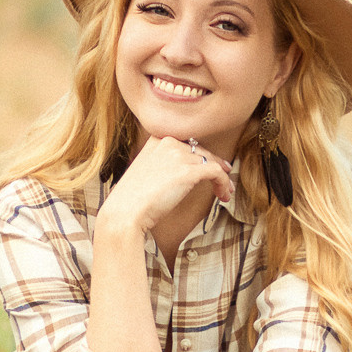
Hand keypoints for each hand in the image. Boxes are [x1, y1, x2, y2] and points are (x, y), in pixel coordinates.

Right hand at [98, 134, 232, 237]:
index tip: (212, 165)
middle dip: (215, 166)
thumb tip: (180, 173)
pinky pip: (216, 172)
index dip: (202, 156)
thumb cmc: (131, 199)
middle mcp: (168, 143)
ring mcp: (178, 156)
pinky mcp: (188, 171)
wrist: (125, 212)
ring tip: (225, 192)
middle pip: (202, 151)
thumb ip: (161, 165)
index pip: (187, 144)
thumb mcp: (144, 172)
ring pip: (212, 162)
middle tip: (224, 180)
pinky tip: (223, 195)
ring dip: (222, 178)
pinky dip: (223, 183)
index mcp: (156, 140)